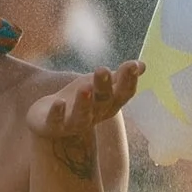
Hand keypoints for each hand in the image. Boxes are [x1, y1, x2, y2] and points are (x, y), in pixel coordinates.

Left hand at [28, 62, 143, 165]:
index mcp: (109, 105)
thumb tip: (142, 64)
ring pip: (82, 115)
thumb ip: (119, 77)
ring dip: (84, 103)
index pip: (123, 94)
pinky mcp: (53, 126)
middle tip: (102, 69)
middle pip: (102, 102)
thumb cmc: (79, 100)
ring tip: (85, 87)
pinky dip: (58, 113)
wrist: (49, 120)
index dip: (129, 81)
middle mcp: (95, 115)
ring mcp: (74, 123)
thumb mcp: (99, 86)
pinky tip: (58, 102)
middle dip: (103, 86)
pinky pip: (56, 122)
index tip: (132, 65)